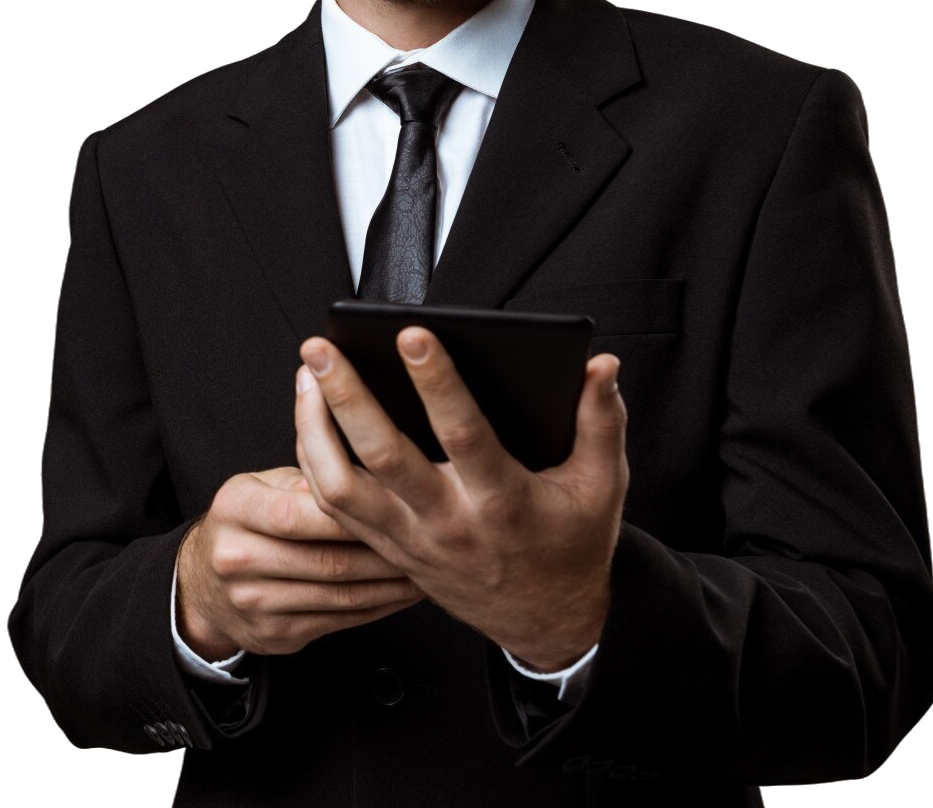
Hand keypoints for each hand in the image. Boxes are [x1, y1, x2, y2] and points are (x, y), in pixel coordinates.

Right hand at [175, 465, 425, 660]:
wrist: (203, 584)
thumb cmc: (249, 520)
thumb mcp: (263, 483)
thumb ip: (309, 475)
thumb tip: (368, 462)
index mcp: (236, 508)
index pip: (301, 512)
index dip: (355, 510)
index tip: (400, 503)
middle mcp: (238, 558)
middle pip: (326, 558)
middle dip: (385, 551)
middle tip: (431, 538)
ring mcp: (254, 604)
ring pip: (339, 595)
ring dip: (391, 583)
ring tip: (429, 563)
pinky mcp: (275, 636)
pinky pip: (339, 620)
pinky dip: (379, 607)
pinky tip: (405, 591)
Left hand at [294, 329, 627, 671]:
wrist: (547, 620)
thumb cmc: (573, 544)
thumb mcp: (602, 484)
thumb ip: (603, 420)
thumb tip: (600, 365)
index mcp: (503, 502)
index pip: (463, 434)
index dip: (436, 383)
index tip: (412, 334)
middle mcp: (448, 523)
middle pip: (382, 457)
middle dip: (346, 398)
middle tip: (323, 348)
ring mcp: (411, 540)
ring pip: (341, 486)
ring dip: (315, 427)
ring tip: (307, 374)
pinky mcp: (390, 550)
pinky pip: (334, 508)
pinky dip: (313, 460)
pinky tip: (310, 417)